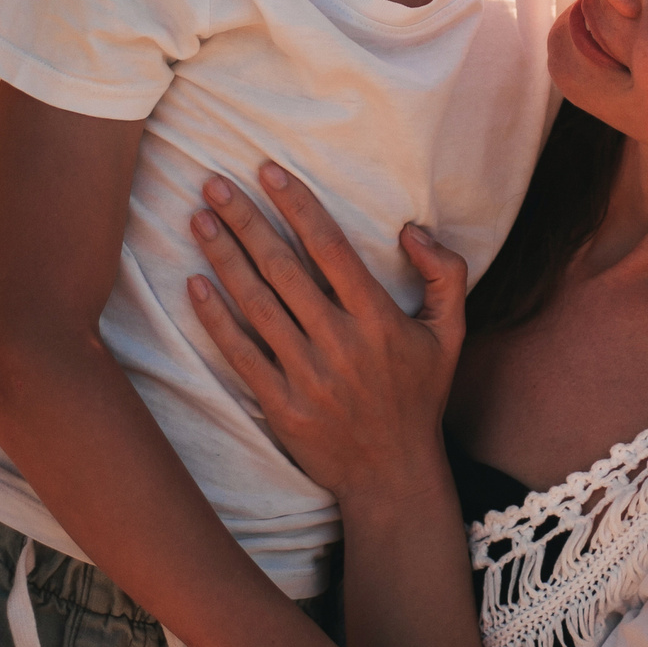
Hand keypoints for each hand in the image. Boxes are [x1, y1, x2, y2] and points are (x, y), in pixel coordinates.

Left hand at [185, 165, 466, 509]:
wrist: (392, 475)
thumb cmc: (420, 395)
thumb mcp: (452, 333)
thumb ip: (447, 273)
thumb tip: (412, 229)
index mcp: (379, 319)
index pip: (331, 249)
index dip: (298, 206)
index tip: (268, 171)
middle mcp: (341, 343)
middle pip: (283, 269)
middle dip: (246, 220)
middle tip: (213, 184)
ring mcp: (308, 376)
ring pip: (257, 305)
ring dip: (225, 258)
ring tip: (199, 220)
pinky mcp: (282, 406)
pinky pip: (242, 354)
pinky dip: (217, 319)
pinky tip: (196, 284)